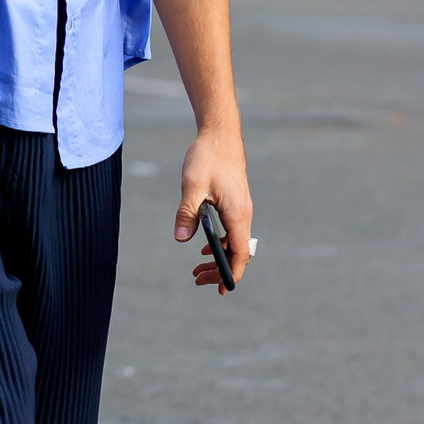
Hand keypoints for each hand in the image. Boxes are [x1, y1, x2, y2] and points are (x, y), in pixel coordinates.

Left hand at [173, 127, 252, 294]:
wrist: (220, 134)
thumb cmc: (208, 156)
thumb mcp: (192, 185)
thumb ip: (187, 212)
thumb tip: (180, 239)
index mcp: (237, 212)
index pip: (239, 252)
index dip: (231, 273)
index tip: (221, 289)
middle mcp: (243, 213)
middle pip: (237, 252)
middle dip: (220, 270)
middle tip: (197, 280)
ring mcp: (241, 208)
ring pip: (234, 242)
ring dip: (218, 258)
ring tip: (197, 269)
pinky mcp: (235, 203)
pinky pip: (232, 231)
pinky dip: (220, 243)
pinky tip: (204, 247)